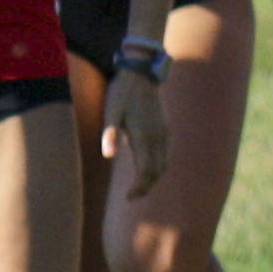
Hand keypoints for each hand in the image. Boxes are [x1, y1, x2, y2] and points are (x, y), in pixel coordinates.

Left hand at [102, 68, 168, 196]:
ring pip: (163, 164)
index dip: (139, 188)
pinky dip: (158, 166)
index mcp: (145, 137)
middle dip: (146, 187)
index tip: (128, 197)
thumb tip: (107, 156)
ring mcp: (163, 133)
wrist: (141, 73)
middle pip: (157, 171)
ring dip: (153, 178)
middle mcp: (158, 138)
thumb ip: (110, 134)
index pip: (146, 172)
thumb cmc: (122, 92)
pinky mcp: (164, 129)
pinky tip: (148, 166)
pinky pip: (165, 154)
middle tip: (132, 196)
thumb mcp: (110, 111)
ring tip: (140, 185)